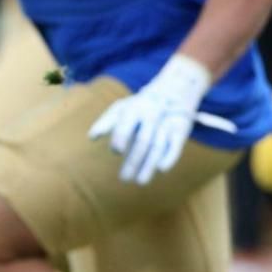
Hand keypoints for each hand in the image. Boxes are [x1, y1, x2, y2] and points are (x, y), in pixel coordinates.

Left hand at [88, 54, 210, 183]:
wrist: (174, 89)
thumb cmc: (140, 104)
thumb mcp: (122, 107)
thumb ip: (106, 122)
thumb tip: (91, 137)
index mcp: (134, 109)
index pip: (127, 125)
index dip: (121, 137)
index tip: (116, 151)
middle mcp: (152, 116)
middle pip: (143, 141)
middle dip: (133, 161)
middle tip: (124, 179)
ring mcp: (167, 123)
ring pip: (158, 147)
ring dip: (149, 165)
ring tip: (140, 182)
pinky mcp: (180, 130)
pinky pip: (176, 145)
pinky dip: (170, 157)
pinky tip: (161, 169)